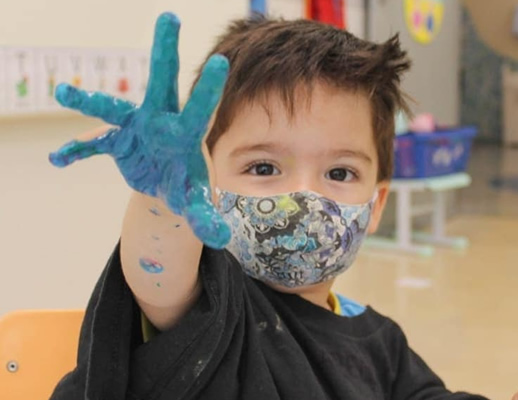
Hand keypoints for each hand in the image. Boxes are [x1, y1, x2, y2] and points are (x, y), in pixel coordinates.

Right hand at [48, 12, 230, 248]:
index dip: (208, 88)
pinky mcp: (116, 143)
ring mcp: (136, 129)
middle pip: (162, 82)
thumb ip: (204, 216)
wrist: (165, 188)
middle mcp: (160, 121)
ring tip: (64, 91)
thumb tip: (219, 236)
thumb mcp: (193, 202)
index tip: (221, 61)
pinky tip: (59, 160)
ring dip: (91, 99)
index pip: (200, 108)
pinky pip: (92, 145)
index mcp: (186, 133)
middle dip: (164, 50)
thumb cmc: (185, 187)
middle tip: (168, 15)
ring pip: (113, 108)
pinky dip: (77, 151)